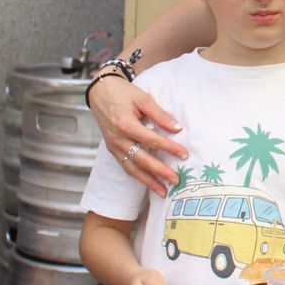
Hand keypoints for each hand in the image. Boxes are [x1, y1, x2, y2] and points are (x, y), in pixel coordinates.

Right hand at [89, 71, 187, 196]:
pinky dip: (137, 176)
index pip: (152, 140)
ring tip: (163, 191)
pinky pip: (125, 166)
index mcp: (126, 125)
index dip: (169, 148)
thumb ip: (160, 114)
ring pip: (132, 169)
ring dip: (148, 181)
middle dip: (160, 172)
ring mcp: (114, 146)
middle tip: (176, 180)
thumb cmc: (122, 93)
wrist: (100, 93)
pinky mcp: (112, 150)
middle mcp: (118, 139)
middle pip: (142, 160)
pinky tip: (149, 182)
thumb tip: (177, 128)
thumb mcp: (142, 98)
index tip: (184, 154)